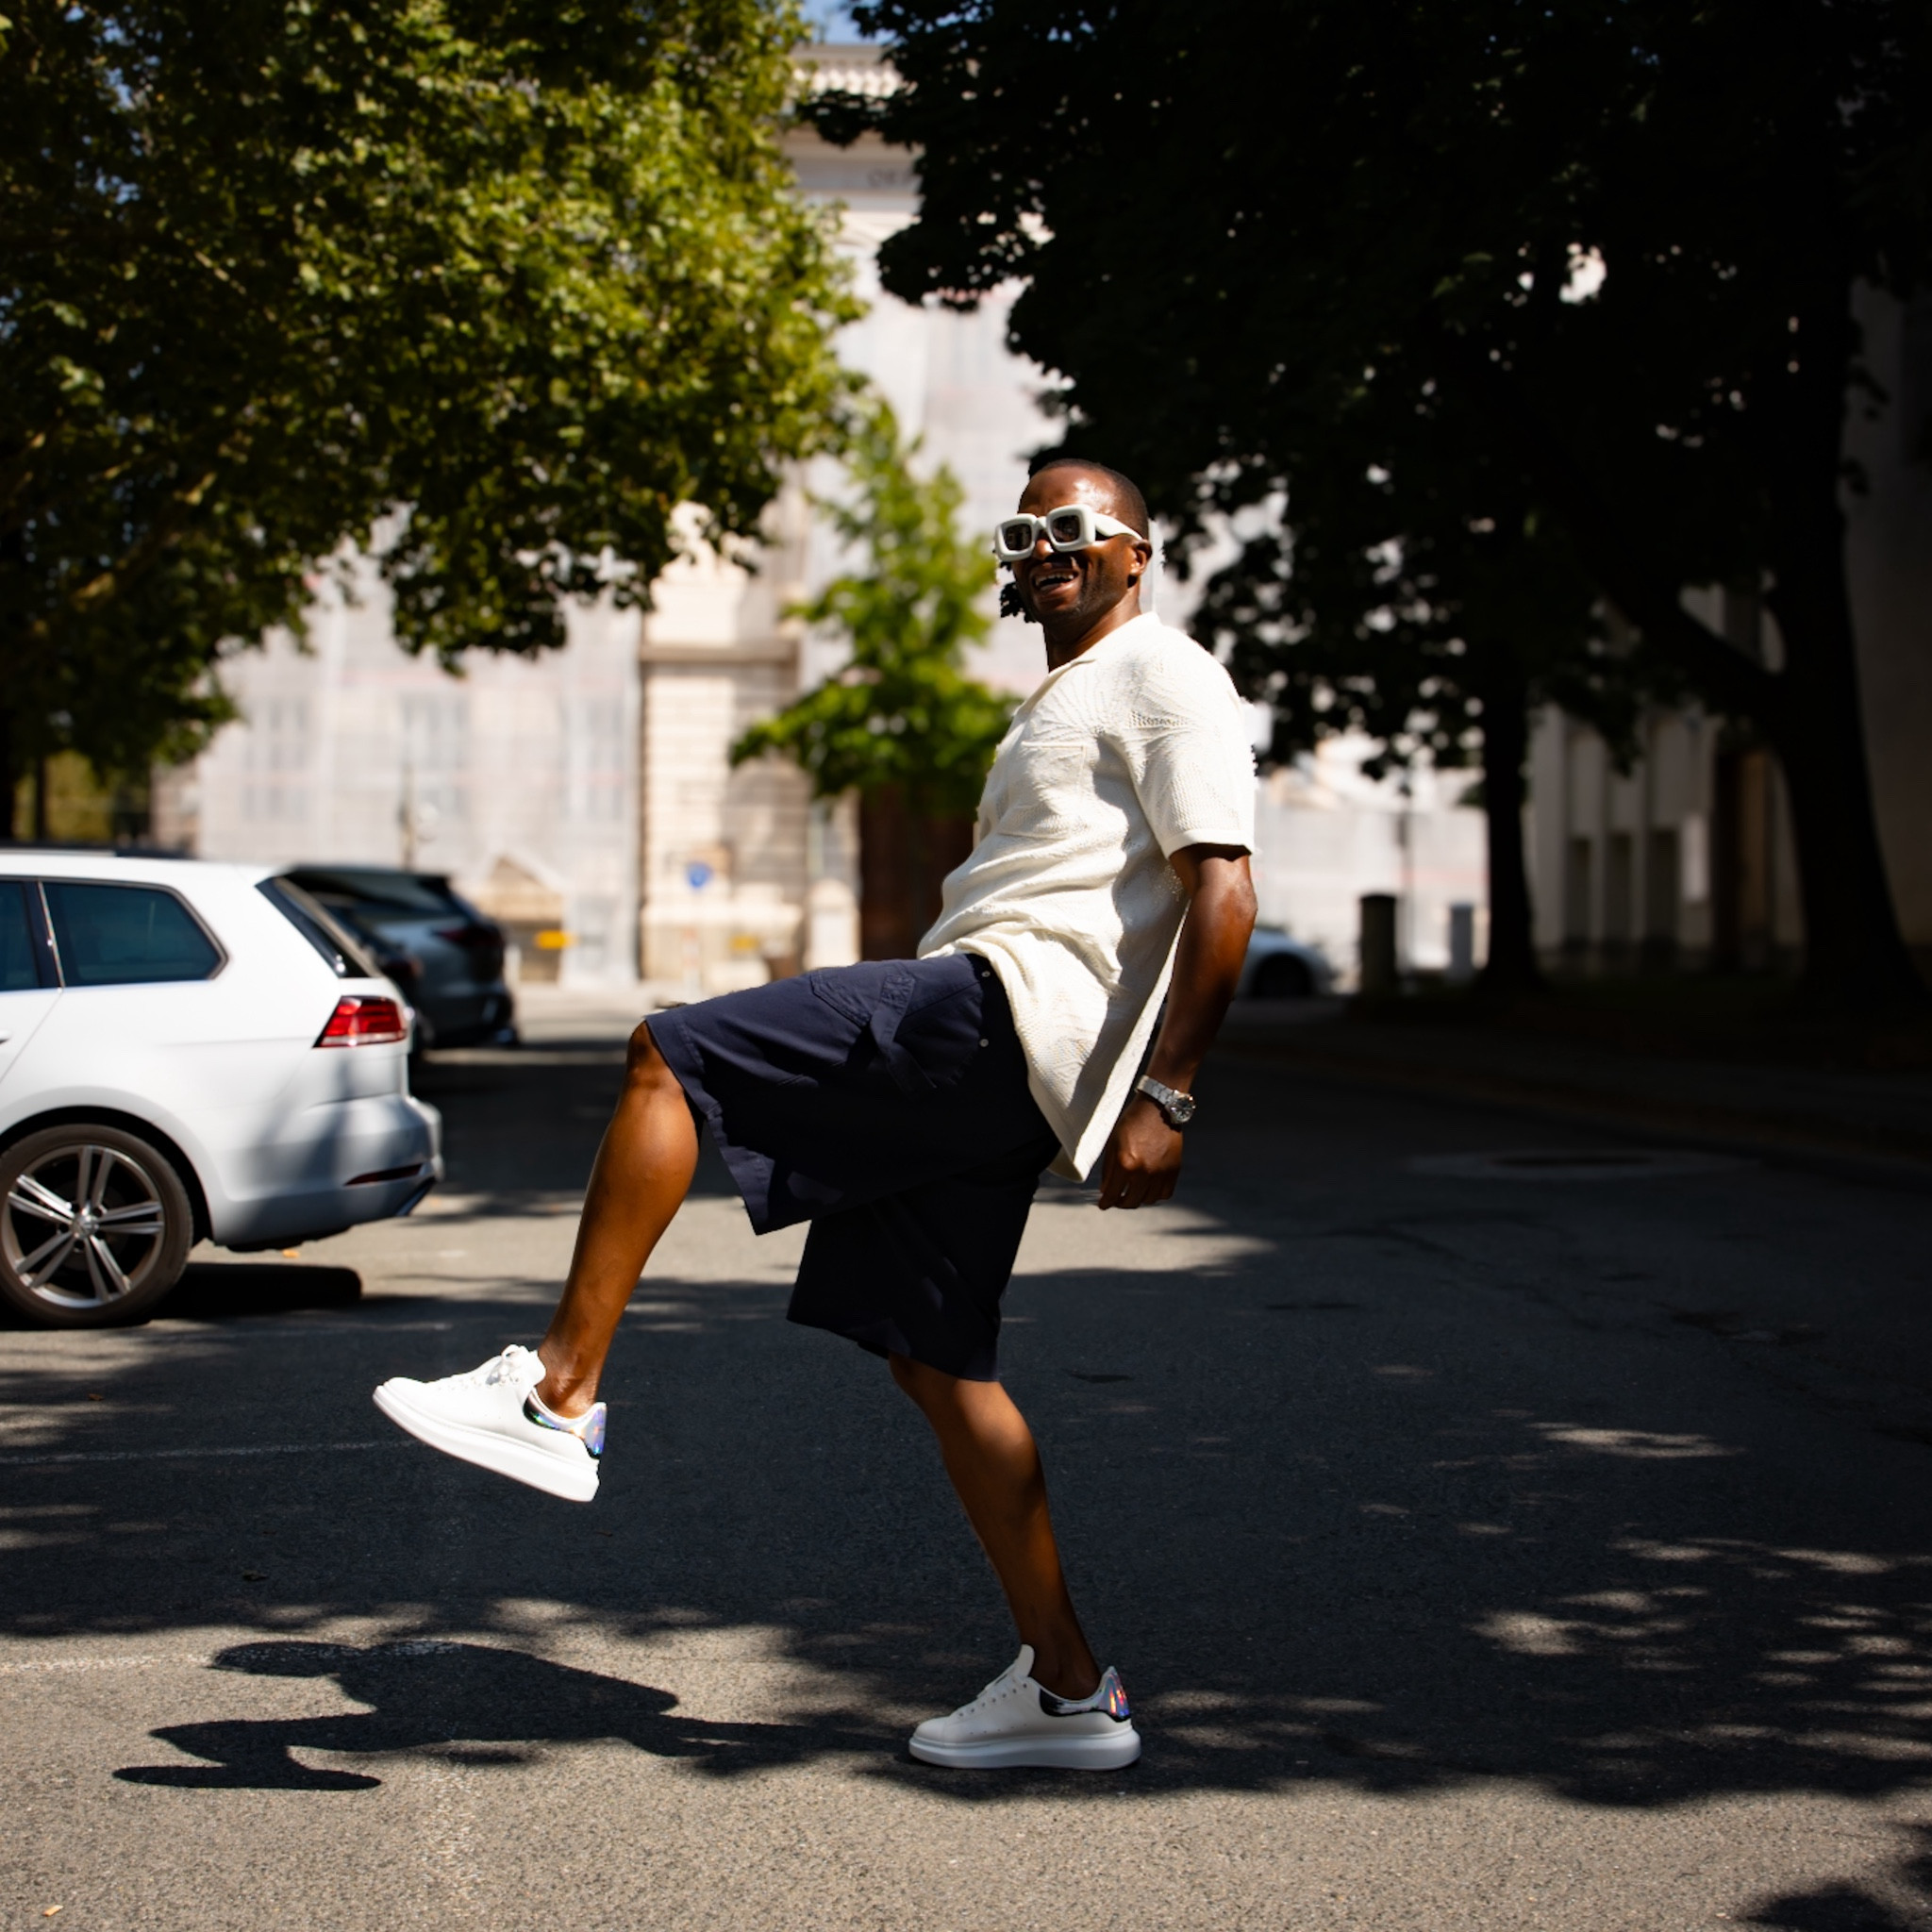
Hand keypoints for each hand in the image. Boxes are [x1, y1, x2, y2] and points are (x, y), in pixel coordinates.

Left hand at [1096, 1095, 1181, 1209]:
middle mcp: (1144, 1171)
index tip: (1103, 1205)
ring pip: (1148, 1200)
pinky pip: (1164, 1193)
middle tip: (1116, 1199)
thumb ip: (1108, 1169)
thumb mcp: (1113, 1143)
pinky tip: (1148, 1188)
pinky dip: (1155, 1195)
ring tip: (1132, 1192)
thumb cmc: (1131, 1123)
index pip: (1112, 1194)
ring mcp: (1161, 1172)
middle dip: (1120, 1203)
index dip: (1105, 1203)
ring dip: (1138, 1199)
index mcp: (1126, 1163)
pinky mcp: (1174, 1170)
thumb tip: (1105, 1190)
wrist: (1158, 1108)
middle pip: (1130, 1201)